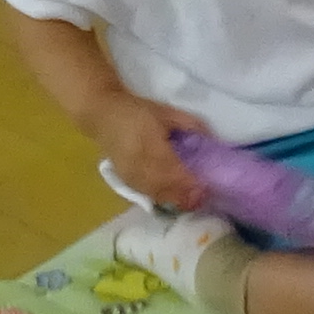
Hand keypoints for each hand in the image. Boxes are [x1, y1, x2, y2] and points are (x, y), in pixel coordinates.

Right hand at [97, 92, 202, 212]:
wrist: (102, 114)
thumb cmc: (137, 111)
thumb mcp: (166, 112)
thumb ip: (189, 125)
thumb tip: (211, 138)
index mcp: (151, 145)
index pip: (174, 171)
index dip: (190, 184)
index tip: (206, 189)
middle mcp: (139, 164)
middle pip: (166, 188)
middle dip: (185, 196)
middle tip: (202, 199)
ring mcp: (130, 174)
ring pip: (156, 194)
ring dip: (174, 200)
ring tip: (191, 202)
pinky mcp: (125, 179)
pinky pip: (146, 193)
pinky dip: (161, 198)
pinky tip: (172, 199)